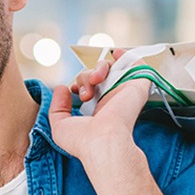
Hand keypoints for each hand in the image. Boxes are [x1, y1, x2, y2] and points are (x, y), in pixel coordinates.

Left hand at [50, 48, 149, 162]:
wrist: (103, 142)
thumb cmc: (83, 140)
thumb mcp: (60, 125)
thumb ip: (57, 107)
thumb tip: (62, 88)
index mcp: (98, 110)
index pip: (90, 88)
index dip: (79, 83)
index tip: (73, 91)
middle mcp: (112, 100)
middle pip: (96, 75)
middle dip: (84, 77)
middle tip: (85, 94)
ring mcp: (124, 92)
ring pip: (111, 68)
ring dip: (98, 68)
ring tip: (95, 80)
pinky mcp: (137, 85)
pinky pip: (136, 64)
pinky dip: (126, 55)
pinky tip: (115, 53)